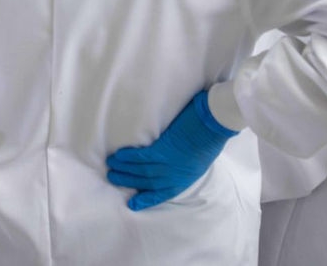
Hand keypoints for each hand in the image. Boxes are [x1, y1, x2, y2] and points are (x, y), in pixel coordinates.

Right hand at [105, 89, 237, 210]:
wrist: (216, 123)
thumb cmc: (211, 137)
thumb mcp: (199, 159)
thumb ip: (184, 164)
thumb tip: (172, 162)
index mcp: (185, 179)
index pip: (162, 193)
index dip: (145, 199)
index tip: (132, 203)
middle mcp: (175, 175)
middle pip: (147, 182)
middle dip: (128, 180)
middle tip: (113, 177)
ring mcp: (169, 164)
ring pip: (141, 170)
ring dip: (124, 168)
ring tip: (111, 165)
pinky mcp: (164, 149)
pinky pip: (142, 157)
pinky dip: (129, 157)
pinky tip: (119, 155)